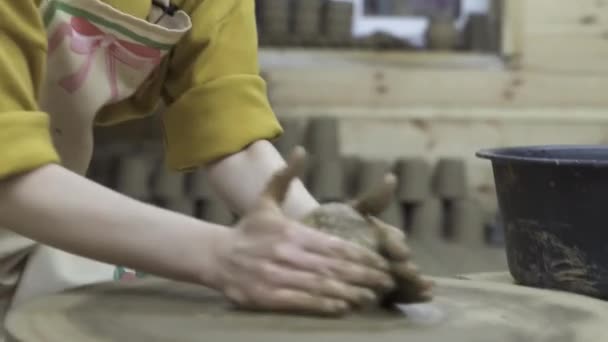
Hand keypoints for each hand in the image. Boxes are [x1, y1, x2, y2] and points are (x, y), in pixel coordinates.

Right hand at [208, 148, 394, 315]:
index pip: (334, 245)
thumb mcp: (265, 200)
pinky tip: (343, 308)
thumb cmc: (247, 230)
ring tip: (372, 298)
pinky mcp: (266, 296)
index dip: (361, 256)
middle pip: (333, 267)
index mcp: (291, 232)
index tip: (382, 263)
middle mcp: (286, 253)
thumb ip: (285, 177)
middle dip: (364, 276)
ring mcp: (276, 276)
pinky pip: (300, 302)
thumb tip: (301, 150)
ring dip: (350, 292)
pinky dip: (323, 305)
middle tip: (387, 283)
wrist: (215, 255)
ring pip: (320, 285)